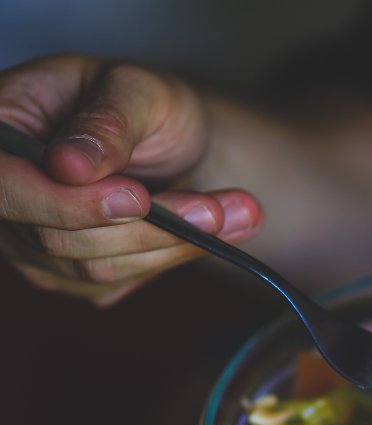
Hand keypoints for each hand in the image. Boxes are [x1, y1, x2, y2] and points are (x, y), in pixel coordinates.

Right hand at [0, 55, 263, 304]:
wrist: (172, 141)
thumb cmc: (144, 103)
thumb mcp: (137, 89)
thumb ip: (107, 121)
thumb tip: (70, 164)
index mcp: (2, 130)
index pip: (4, 186)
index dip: (66, 203)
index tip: (137, 198)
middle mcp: (7, 195)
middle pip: (57, 238)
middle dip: (147, 228)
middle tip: (216, 209)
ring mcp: (33, 241)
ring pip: (97, 269)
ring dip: (175, 244)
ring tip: (238, 212)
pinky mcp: (73, 275)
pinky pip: (122, 280)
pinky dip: (176, 256)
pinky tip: (220, 231)